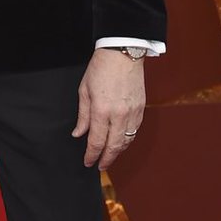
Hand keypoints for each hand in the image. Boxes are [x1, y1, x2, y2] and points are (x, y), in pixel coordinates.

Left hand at [72, 49, 144, 169]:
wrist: (123, 54)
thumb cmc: (100, 69)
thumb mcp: (84, 91)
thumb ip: (82, 116)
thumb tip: (79, 133)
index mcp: (101, 110)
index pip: (96, 142)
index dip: (91, 155)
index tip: (88, 162)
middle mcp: (118, 115)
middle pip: (113, 147)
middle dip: (106, 159)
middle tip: (99, 166)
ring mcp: (132, 113)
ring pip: (126, 141)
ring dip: (118, 152)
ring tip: (109, 156)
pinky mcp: (141, 109)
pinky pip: (134, 131)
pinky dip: (127, 140)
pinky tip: (120, 142)